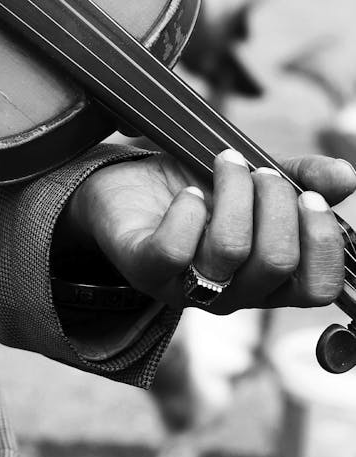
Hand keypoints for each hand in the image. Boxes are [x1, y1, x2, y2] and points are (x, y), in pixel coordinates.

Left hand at [62, 149, 355, 312]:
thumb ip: (300, 179)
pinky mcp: (145, 268)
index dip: (323, 243)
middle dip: (276, 204)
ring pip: (230, 251)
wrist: (123, 189)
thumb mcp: (253, 181)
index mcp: (267, 280)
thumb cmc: (193, 190)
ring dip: (235, 194)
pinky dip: (189, 212)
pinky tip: (189, 193)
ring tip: (226, 163)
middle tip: (259, 170)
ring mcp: (186, 286)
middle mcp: (231, 293)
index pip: (317, 289)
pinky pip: (176, 250)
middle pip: (276, 264)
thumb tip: (347, 176)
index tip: (309, 195)